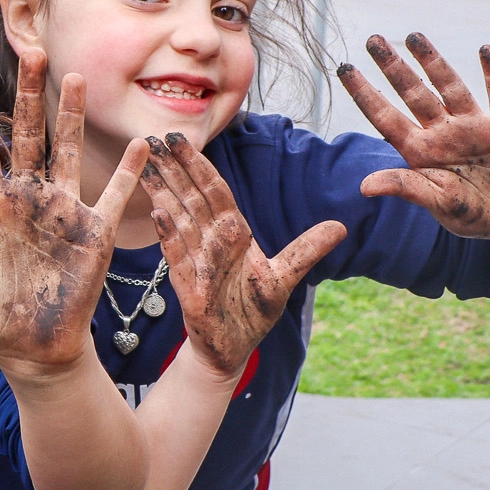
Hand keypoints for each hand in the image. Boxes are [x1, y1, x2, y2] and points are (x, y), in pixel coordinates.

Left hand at [0, 53, 146, 384]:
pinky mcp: (93, 233)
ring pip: (67, 152)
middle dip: (27, 95)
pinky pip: (113, 196)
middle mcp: (26, 198)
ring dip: (70, 117)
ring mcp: (61, 212)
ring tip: (73, 77)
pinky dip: (128, 172)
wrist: (32, 350)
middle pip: (26, 135)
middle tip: (31, 51)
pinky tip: (143, 145)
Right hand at [141, 134, 344, 377]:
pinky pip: (179, 258)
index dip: (199, 165)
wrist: (232, 350)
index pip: (215, 191)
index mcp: (233, 234)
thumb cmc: (252, 311)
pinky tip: (157, 214)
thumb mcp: (284, 278)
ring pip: (179, 221)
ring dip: (163, 193)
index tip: (181, 140)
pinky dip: (169, 236)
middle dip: (173, 169)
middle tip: (153, 138)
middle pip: (191, 198)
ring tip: (147, 166)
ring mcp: (197, 264)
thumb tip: (341, 226)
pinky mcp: (190, 290)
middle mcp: (211, 243)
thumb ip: (306, 250)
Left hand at [337, 34, 489, 238]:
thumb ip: (406, 188)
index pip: (386, 117)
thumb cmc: (468, 212)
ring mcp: (473, 127)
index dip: (365, 93)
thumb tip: (364, 187)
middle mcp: (443, 132)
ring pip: (450, 87)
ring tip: (413, 36)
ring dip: (433, 62)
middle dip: (393, 67)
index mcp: (420, 151)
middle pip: (414, 93)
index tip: (344, 68)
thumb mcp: (437, 203)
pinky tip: (485, 50)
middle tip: (372, 40)